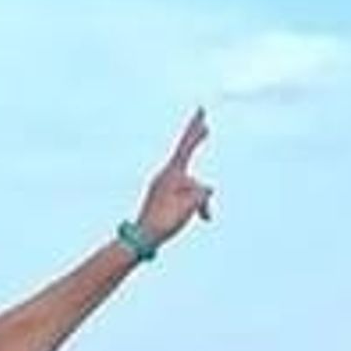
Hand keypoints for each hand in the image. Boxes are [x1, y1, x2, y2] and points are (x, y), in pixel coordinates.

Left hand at [132, 108, 213, 247]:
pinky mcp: (162, 196)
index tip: (200, 113)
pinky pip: (184, 195)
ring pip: (190, 186)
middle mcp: (165, 176)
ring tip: (205, 217)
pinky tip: (204, 217)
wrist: (143, 237)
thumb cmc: (164, 220)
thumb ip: (202, 192)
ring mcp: (163, 186)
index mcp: (171, 173)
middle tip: (204, 125)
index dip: (194, 129)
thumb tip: (206, 189)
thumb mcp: (190, 205)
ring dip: (201, 200)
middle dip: (195, 141)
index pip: (185, 146)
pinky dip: (194, 204)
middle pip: (184, 155)